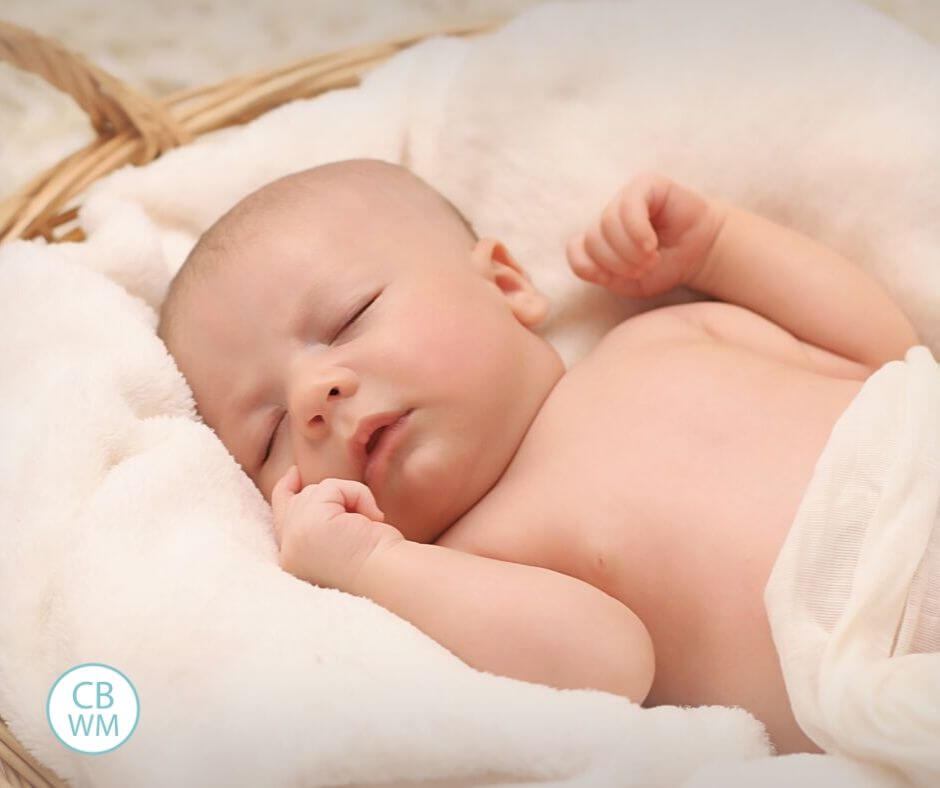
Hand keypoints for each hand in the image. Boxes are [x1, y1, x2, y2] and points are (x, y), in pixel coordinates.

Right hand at [271, 467, 404, 592]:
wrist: (391, 577)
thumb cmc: (380, 563)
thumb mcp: (343, 541)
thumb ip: (322, 521)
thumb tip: (322, 492)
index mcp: (295, 562)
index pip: (281, 521)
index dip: (285, 493)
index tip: (294, 474)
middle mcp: (289, 553)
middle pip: (294, 502)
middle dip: (319, 492)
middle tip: (333, 492)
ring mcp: (295, 537)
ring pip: (317, 491)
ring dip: (349, 498)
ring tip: (369, 524)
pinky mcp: (309, 522)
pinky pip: (331, 487)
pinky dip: (356, 494)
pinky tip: (371, 519)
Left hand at [566, 172, 725, 298]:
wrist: (702, 254)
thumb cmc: (664, 268)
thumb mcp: (628, 283)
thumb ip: (602, 275)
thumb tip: (586, 263)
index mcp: (598, 239)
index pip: (575, 252)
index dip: (594, 269)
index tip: (619, 278)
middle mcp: (607, 217)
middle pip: (591, 239)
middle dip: (617, 262)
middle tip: (644, 268)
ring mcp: (624, 198)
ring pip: (606, 223)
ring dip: (629, 249)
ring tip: (652, 258)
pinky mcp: (645, 184)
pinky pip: (629, 205)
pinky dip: (637, 230)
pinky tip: (651, 244)